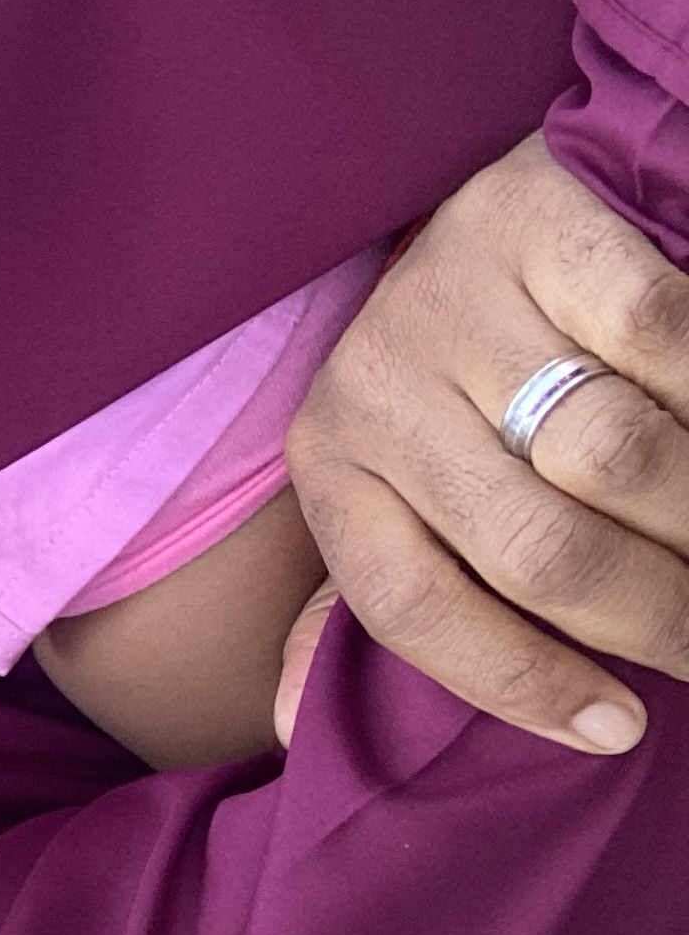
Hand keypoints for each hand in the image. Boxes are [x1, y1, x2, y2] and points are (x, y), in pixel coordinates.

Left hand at [284, 135, 688, 750]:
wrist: (501, 206)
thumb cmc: (460, 378)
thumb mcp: (390, 479)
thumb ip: (360, 593)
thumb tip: (283, 720)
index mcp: (329, 465)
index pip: (407, 607)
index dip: (516, 681)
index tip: (616, 728)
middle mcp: (372, 384)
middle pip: (536, 550)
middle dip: (657, 615)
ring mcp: (451, 297)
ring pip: (615, 457)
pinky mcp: (537, 218)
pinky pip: (664, 334)